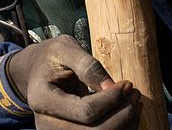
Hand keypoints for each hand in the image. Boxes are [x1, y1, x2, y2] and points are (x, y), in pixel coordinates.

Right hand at [6, 36, 140, 128]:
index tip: (126, 84)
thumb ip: (87, 65)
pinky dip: (120, 128)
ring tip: (134, 102)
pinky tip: (127, 112)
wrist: (37, 72)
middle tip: (134, 93)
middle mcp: (46, 123)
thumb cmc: (51, 57)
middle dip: (122, 115)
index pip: (85, 111)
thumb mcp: (65, 49)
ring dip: (124, 124)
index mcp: (42, 98)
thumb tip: (111, 87)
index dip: (111, 100)